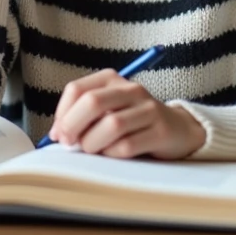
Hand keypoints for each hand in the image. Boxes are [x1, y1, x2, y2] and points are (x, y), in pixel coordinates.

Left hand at [48, 69, 206, 159]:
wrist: (178, 129)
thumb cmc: (133, 122)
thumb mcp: (108, 111)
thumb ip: (82, 117)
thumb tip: (57, 134)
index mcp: (112, 79)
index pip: (77, 90)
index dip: (62, 114)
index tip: (58, 134)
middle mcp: (131, 89)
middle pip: (93, 102)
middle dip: (73, 126)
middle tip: (69, 143)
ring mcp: (148, 109)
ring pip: (111, 125)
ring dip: (93, 143)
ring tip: (93, 150)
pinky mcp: (161, 132)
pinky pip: (128, 146)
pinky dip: (113, 154)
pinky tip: (113, 155)